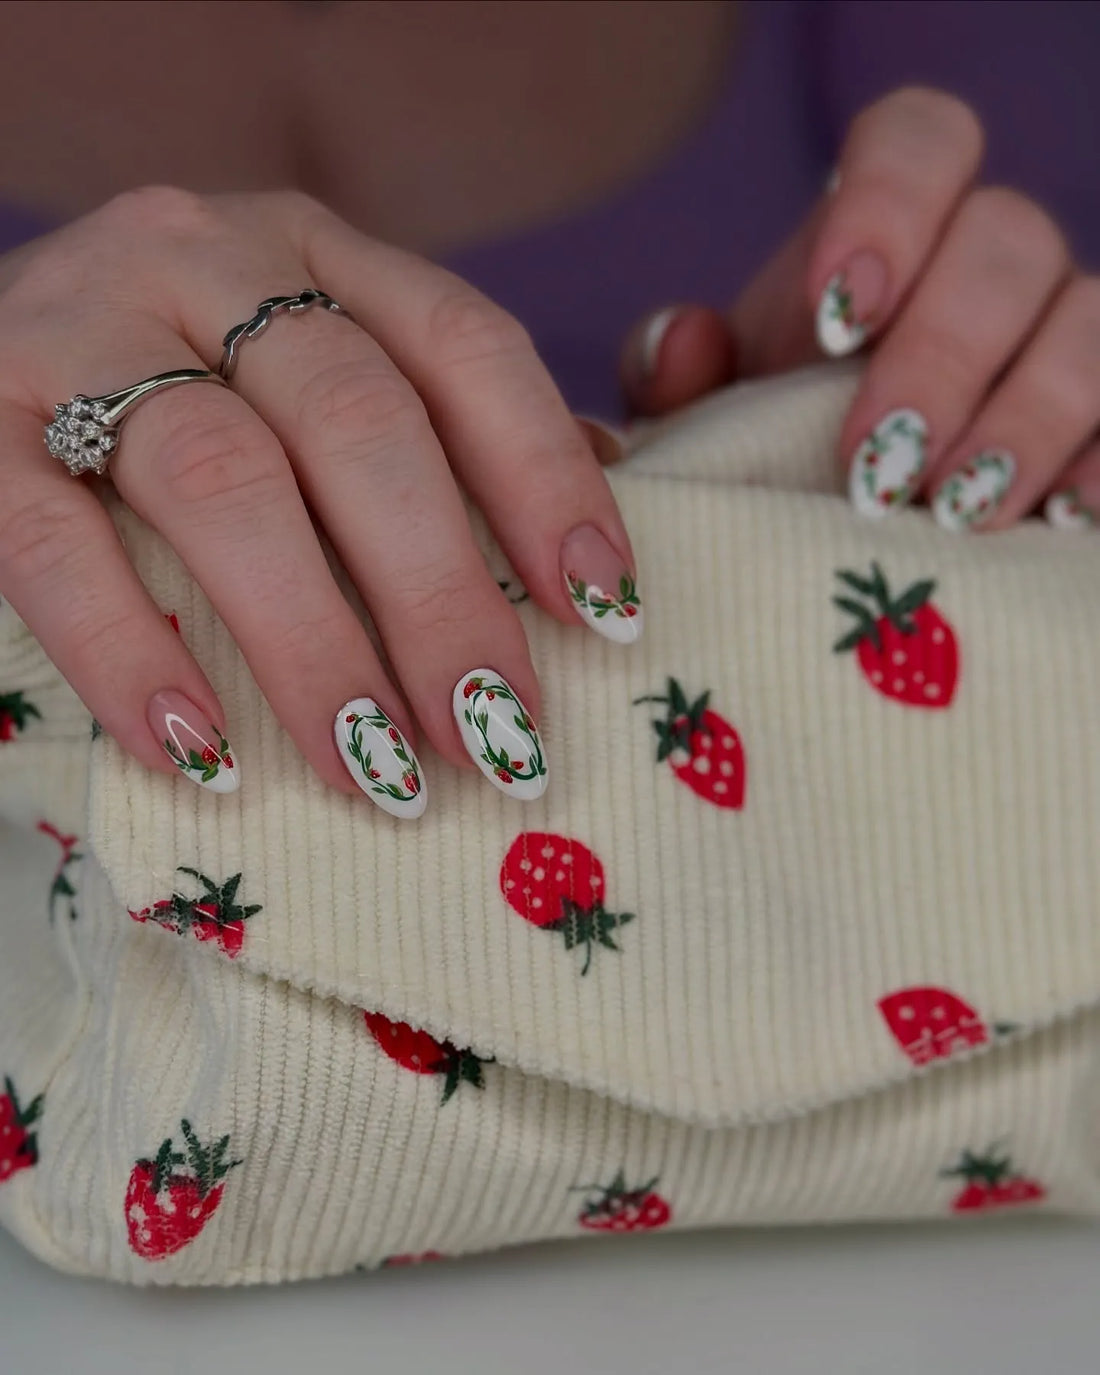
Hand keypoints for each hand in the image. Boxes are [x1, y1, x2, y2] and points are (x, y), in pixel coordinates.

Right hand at [0, 188, 639, 812]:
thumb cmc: (182, 397)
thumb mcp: (314, 379)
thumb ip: (446, 424)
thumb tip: (604, 486)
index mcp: (317, 258)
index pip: (464, 344)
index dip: (546, 476)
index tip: (606, 612)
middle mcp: (205, 261)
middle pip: (354, 420)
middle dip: (441, 595)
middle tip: (497, 738)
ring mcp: (77, 328)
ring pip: (220, 478)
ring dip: (314, 642)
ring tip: (377, 772)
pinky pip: (54, 540)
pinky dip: (131, 651)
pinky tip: (199, 751)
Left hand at [620, 86, 1099, 532]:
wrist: (829, 520)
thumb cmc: (767, 447)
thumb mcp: (707, 414)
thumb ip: (677, 376)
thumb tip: (682, 344)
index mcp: (889, 226)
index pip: (920, 139)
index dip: (889, 206)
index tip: (834, 317)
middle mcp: (989, 259)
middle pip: (1007, 239)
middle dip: (942, 353)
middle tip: (875, 463)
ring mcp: (1059, 331)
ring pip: (1091, 323)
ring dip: (1026, 419)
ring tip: (953, 513)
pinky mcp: (1098, 416)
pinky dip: (1098, 468)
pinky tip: (1054, 525)